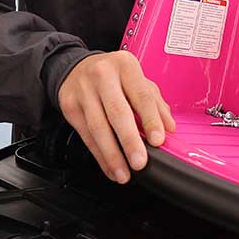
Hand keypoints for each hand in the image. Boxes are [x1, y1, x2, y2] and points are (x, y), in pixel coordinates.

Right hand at [56, 52, 175, 183]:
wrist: (75, 67)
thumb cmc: (111, 75)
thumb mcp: (136, 79)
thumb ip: (154, 102)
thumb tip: (168, 127)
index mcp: (125, 66)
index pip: (141, 95)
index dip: (151, 119)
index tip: (158, 140)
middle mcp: (103, 75)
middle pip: (117, 112)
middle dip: (129, 141)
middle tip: (140, 162)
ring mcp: (84, 91)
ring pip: (98, 127)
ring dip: (112, 155)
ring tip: (124, 172)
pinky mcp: (70, 106)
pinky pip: (86, 135)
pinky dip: (99, 156)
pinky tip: (110, 167)